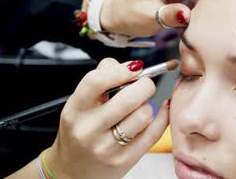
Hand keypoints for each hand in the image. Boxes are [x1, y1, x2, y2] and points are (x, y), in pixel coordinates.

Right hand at [45, 58, 169, 178]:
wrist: (72, 170)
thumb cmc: (80, 131)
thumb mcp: (79, 105)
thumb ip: (101, 80)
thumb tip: (132, 66)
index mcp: (74, 111)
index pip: (96, 82)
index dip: (121, 70)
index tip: (135, 67)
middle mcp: (88, 130)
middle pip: (128, 98)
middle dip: (144, 85)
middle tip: (144, 84)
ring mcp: (107, 148)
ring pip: (143, 114)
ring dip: (147, 105)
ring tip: (139, 107)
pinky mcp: (125, 161)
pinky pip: (154, 133)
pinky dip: (163, 116)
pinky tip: (161, 109)